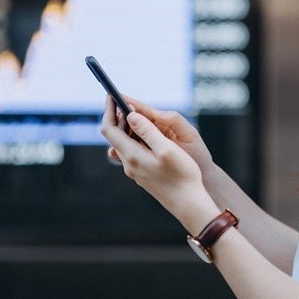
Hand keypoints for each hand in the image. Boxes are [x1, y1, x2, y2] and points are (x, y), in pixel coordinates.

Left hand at [101, 96, 218, 230]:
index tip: (111, 94)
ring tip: (139, 114)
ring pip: (123, 144)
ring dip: (127, 127)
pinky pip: (133, 152)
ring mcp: (135, 171)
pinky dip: (135, 138)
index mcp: (132, 155)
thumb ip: (147, 131)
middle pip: (114, 136)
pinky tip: (148, 135)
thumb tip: (130, 115)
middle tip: (126, 99)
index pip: (109, 129)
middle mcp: (129, 164)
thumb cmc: (182, 175)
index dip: (109, 110)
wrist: (189, 203)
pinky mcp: (143, 174)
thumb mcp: (166, 149)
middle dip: (118, 116)